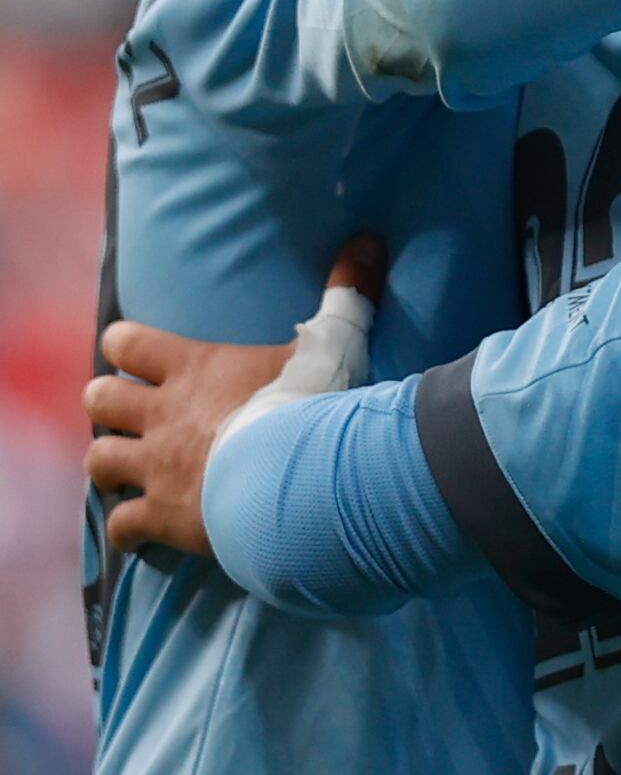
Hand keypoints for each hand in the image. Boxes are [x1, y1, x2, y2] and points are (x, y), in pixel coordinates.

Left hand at [83, 236, 382, 556]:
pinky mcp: (162, 516)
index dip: (124, 346)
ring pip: (99, 460)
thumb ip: (346, 295)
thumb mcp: (334, 345)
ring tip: (128, 471)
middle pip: (99, 398)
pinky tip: (141, 533)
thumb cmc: (312, 406)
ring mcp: (156, 467)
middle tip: (133, 413)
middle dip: (108, 404)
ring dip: (110, 464)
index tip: (136, 355)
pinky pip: (122, 526)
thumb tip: (367, 241)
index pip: (126, 341)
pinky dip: (128, 529)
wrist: (298, 479)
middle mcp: (163, 414)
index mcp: (194, 369)